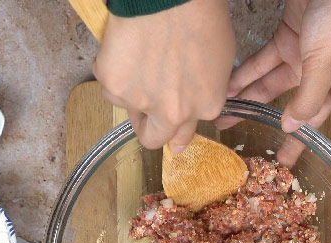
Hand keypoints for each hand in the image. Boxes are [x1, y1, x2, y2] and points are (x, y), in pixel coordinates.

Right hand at [94, 0, 235, 152]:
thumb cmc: (199, 14)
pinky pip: (110, 88)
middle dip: (149, 128)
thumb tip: (196, 98)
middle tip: (144, 111)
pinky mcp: (114, 87)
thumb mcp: (220, 58)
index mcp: (205, 106)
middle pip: (154, 139)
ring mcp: (142, 102)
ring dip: (129, 91)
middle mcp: (174, 113)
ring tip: (137, 60)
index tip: (167, 120)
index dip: (174, 124)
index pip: (184, 134)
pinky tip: (125, 50)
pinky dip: (114, 73)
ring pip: (127, 107)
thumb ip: (206, 88)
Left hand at [226, 0, 330, 177]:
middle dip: (291, 140)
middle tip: (275, 167)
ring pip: (277, 92)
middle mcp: (328, 78)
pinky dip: (245, 77)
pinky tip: (225, 92)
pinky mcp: (288, 41)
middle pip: (308, 117)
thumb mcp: (326, 64)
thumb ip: (308, 98)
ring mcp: (307, 60)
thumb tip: (291, 127)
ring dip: (253, 107)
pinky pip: (263, 66)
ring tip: (229, 125)